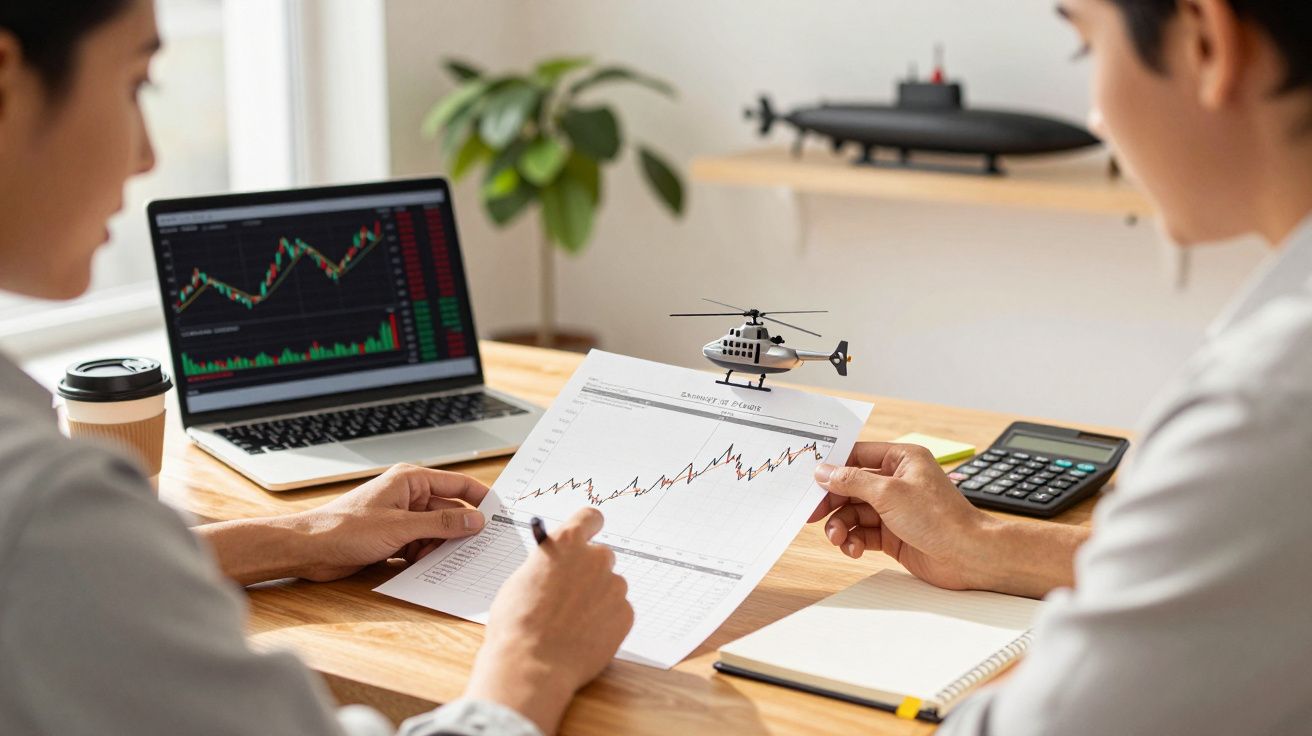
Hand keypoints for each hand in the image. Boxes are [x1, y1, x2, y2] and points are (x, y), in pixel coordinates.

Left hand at [293, 463, 488, 581]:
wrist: (309, 550)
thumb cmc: (345, 529)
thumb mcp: (401, 527)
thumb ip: (442, 523)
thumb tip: (476, 520)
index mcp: (410, 480)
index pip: (457, 484)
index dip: (480, 498)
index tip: (501, 514)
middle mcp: (407, 496)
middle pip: (448, 511)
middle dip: (460, 530)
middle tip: (480, 547)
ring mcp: (399, 518)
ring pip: (435, 532)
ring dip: (440, 547)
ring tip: (447, 561)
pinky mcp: (391, 538)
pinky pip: (419, 546)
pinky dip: (424, 557)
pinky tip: (427, 568)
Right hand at [464, 507, 632, 734]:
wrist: (532, 665)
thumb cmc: (516, 623)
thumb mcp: (520, 580)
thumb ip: (547, 564)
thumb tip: (555, 566)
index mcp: (566, 543)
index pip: (590, 518)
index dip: (589, 528)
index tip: (588, 536)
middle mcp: (595, 558)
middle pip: (601, 556)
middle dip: (589, 572)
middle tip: (571, 595)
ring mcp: (614, 586)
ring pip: (610, 586)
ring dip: (598, 598)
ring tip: (573, 623)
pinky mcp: (626, 613)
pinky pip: (617, 611)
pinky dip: (605, 621)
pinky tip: (584, 636)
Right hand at [808, 442, 997, 590]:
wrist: (968, 556)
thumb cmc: (940, 519)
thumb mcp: (889, 493)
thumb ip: (852, 481)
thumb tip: (824, 472)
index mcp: (901, 460)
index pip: (857, 456)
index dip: (833, 468)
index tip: (812, 482)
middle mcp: (897, 482)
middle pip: (851, 487)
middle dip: (833, 503)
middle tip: (814, 515)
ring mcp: (895, 509)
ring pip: (854, 513)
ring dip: (841, 526)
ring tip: (838, 538)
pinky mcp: (893, 534)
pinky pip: (863, 533)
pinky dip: (854, 541)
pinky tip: (853, 549)